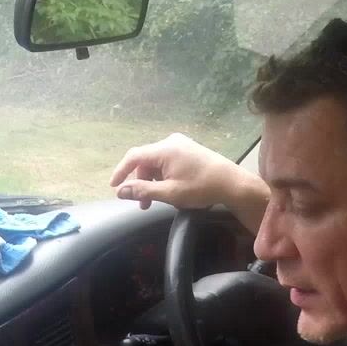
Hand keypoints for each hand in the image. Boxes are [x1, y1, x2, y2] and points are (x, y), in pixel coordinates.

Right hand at [109, 133, 266, 231]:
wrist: (233, 183)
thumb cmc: (202, 188)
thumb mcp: (169, 193)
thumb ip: (143, 191)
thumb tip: (121, 191)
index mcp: (165, 149)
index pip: (134, 156)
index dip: (121, 172)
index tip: (114, 187)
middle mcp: (171, 141)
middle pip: (145, 160)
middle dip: (140, 182)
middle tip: (142, 204)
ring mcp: (181, 144)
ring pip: (156, 162)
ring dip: (152, 180)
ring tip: (155, 200)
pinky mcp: (188, 149)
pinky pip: (167, 160)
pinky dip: (162, 175)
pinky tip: (167, 189)